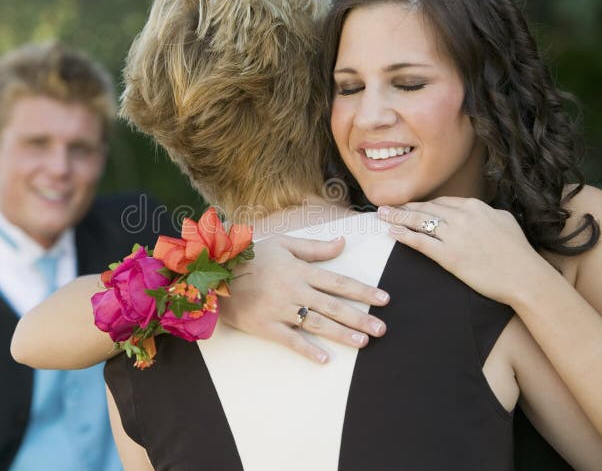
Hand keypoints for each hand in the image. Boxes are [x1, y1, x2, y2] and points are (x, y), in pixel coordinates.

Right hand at [221, 235, 389, 363]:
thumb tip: (342, 242)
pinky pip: (290, 340)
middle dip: (360, 317)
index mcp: (300, 271)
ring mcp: (281, 309)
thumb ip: (314, 247)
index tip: (384, 298)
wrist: (216, 275)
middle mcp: (295, 290)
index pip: (339, 282)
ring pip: (317, 323)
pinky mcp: (266, 326)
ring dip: (342, 333)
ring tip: (364, 342)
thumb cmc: (252, 257)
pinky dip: (308, 350)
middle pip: (333, 305)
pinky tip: (325, 359)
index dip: (363, 290)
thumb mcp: (283, 244)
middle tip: (382, 328)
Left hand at [378, 197, 554, 304]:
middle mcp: (462, 216)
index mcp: (475, 206)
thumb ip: (487, 213)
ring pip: (418, 221)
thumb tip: (479, 210)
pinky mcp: (449, 255)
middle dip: (404, 206)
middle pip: (426, 207)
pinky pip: (420, 241)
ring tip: (382, 214)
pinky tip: (391, 231)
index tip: (410, 205)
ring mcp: (454, 235)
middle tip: (387, 206)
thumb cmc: (518, 253)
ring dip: (397, 216)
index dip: (423, 203)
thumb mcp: (504, 221)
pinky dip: (403, 235)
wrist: (525, 276)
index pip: (442, 201)